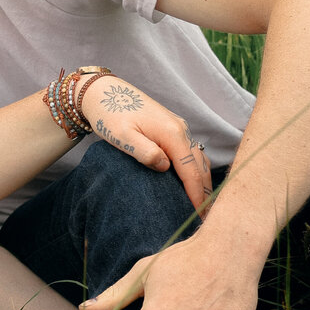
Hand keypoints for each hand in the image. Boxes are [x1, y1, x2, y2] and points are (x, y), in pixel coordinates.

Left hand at [81, 79, 212, 213]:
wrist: (104, 91)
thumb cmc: (109, 113)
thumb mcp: (122, 136)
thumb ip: (145, 152)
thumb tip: (165, 168)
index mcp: (171, 134)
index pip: (191, 171)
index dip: (197, 195)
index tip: (199, 216)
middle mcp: (180, 130)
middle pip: (200, 166)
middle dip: (205, 192)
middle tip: (206, 218)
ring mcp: (178, 128)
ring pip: (198, 159)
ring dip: (202, 182)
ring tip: (201, 205)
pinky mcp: (172, 129)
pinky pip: (190, 153)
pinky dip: (195, 170)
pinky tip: (192, 184)